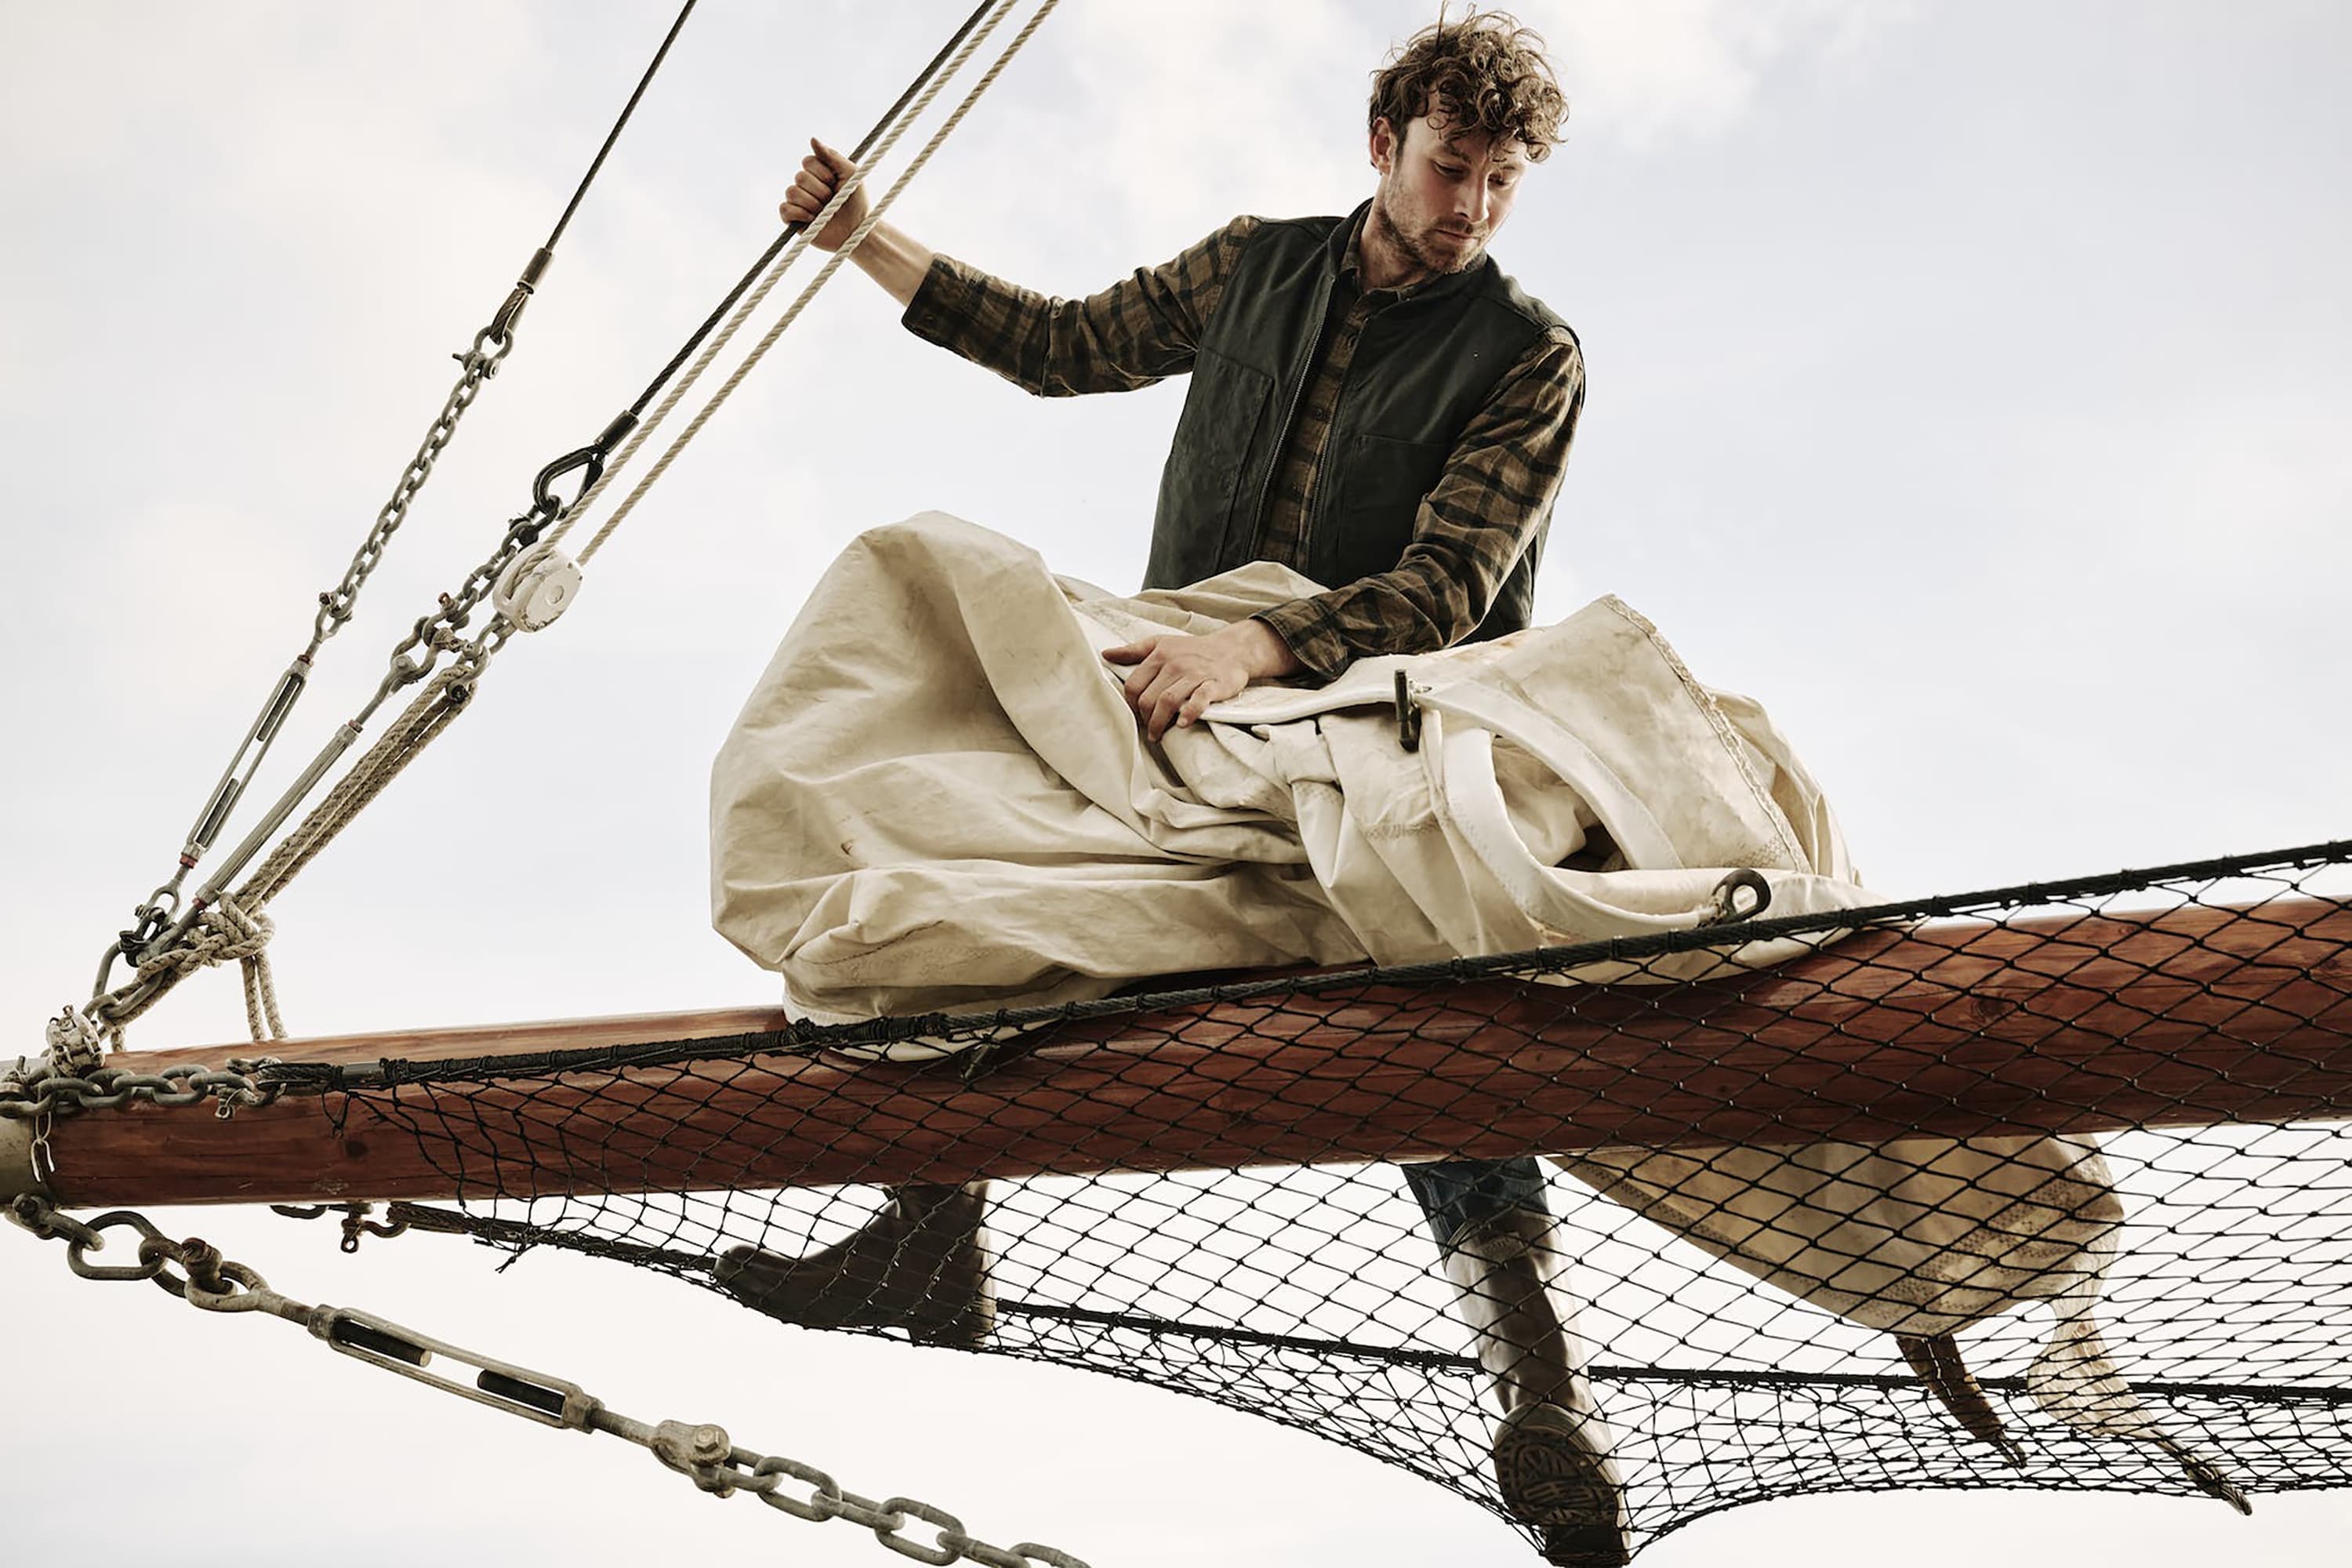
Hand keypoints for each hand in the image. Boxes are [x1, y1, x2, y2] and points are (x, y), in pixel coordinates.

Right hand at [778, 138, 867, 250]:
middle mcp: (806, 185)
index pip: (808, 161)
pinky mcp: (793, 219)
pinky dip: (800, 213)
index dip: (822, 172)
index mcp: (818, 172)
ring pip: (792, 191)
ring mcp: (798, 201)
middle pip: (800, 176)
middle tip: (832, 200)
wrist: (857, 231)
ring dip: (812, 203)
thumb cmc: (857, 202)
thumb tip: (812, 139)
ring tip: (825, 212)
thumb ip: (832, 156)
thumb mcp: (851, 174)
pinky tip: (813, 219)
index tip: (835, 182)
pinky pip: (785, 209)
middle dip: (820, 190)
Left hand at [1102, 620, 1300, 742]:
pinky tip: (1182, 724)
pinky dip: (1189, 713)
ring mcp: (1194, 674)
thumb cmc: (1192, 650)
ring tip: (1157, 735)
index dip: (1130, 704)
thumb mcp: (1161, 643)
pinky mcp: (1213, 685)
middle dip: (1144, 718)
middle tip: (1147, 729)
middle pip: (1148, 698)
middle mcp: (1175, 664)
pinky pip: (1198, 700)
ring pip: (1168, 702)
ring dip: (1159, 723)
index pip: (1134, 685)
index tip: (1135, 714)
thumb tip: (1106, 654)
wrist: (1232, 649)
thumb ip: (1133, 651)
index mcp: (1159, 655)